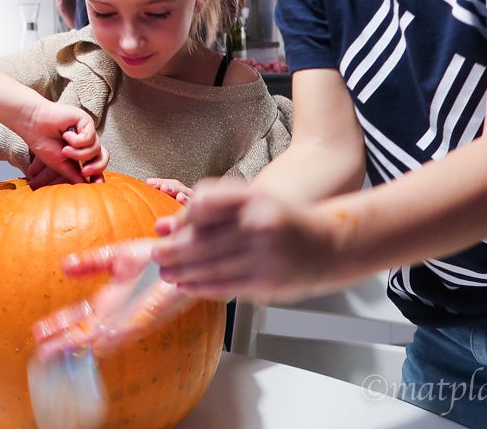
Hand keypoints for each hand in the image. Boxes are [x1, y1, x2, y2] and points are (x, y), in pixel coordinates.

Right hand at [18, 102, 107, 184]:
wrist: (33, 125)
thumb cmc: (44, 142)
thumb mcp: (60, 165)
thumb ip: (74, 174)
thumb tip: (88, 186)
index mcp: (81, 151)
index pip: (97, 163)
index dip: (99, 174)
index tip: (97, 184)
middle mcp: (87, 141)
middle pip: (104, 157)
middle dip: (96, 167)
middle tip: (84, 171)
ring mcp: (87, 130)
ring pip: (96, 149)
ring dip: (78, 154)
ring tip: (64, 150)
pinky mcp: (86, 121)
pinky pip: (90, 138)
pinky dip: (77, 141)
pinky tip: (65, 135)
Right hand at [32, 238, 192, 359]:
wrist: (182, 253)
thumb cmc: (154, 258)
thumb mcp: (116, 256)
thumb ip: (91, 262)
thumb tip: (64, 266)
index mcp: (109, 300)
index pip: (78, 317)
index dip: (58, 324)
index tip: (38, 332)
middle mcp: (118, 313)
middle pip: (85, 332)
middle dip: (63, 341)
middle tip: (42, 351)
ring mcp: (133, 317)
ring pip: (102, 336)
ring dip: (82, 344)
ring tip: (60, 350)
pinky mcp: (150, 315)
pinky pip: (129, 328)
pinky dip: (114, 336)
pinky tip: (99, 341)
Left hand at [153, 178, 340, 302]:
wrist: (330, 245)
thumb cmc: (283, 220)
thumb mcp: (253, 200)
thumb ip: (212, 207)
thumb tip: (166, 225)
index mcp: (254, 198)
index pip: (204, 204)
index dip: (182, 218)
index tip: (167, 228)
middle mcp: (259, 225)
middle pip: (202, 240)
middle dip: (173, 251)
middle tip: (156, 255)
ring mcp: (264, 256)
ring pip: (210, 266)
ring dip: (182, 271)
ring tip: (165, 272)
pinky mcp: (266, 282)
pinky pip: (224, 285)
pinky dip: (200, 286)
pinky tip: (186, 284)